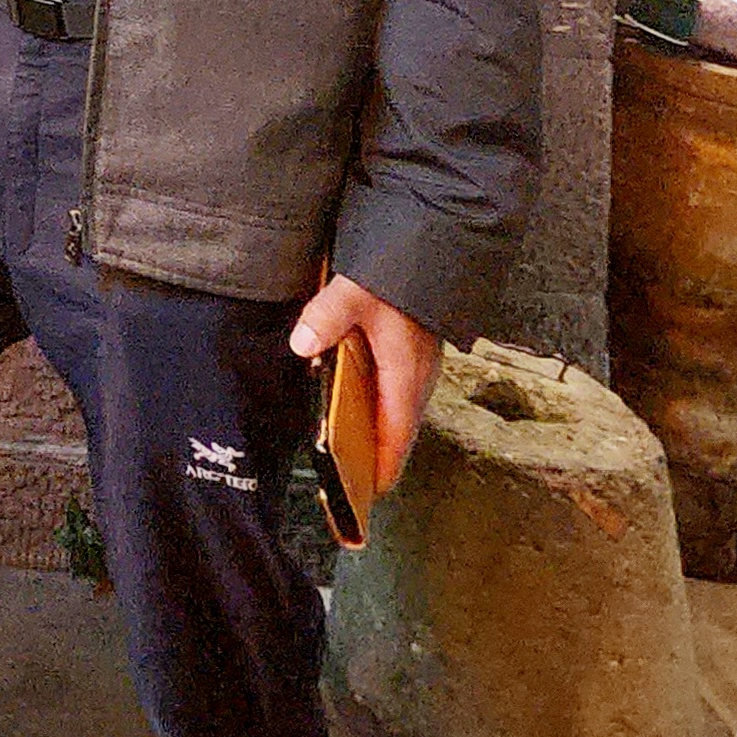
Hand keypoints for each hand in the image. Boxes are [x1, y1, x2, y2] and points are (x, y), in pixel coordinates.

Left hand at [289, 275, 442, 497]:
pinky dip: (384, 408)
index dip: (382, 467)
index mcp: (406, 373)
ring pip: (402, 411)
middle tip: (353, 482)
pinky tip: (362, 404)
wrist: (436, 242)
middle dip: (379, 457)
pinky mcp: (417, 351)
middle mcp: (420, 375)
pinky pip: (402, 393)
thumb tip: (301, 344)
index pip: (396, 435)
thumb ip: (327, 317)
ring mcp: (422, 364)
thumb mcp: (354, 291)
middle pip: (400, 430)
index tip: (368, 494)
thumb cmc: (396, 270)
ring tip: (354, 451)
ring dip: (382, 433)